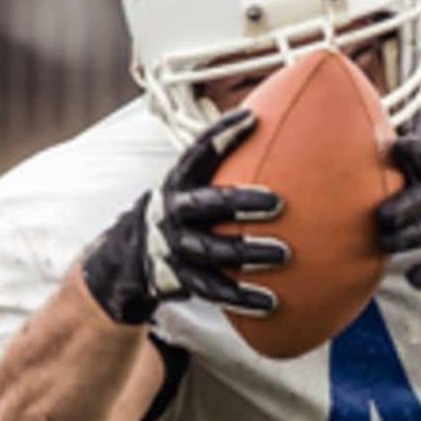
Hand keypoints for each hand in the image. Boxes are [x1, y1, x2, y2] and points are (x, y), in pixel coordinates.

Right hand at [82, 109, 287, 324]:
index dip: (223, 135)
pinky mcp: (182, 279)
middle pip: (208, 205)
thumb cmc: (186, 209)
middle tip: (278, 203)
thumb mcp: (193, 183)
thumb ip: (226, 162)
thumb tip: (279, 130)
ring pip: (212, 252)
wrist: (137, 253)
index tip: (252, 118)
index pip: (199, 153)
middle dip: (241, 203)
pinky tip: (270, 302)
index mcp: (180, 182)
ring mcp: (176, 248)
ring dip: (247, 254)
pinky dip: (241, 298)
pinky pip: (213, 291)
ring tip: (283, 254)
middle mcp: (174, 212)